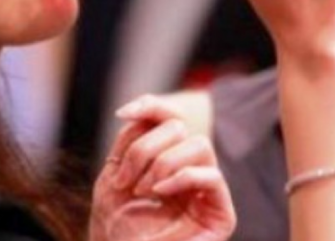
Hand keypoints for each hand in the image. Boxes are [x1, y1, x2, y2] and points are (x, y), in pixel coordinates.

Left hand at [89, 95, 234, 240]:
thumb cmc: (117, 231)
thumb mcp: (114, 180)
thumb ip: (129, 144)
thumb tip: (140, 112)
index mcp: (166, 160)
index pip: (170, 119)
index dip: (152, 106)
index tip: (123, 112)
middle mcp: (190, 171)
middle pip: (181, 129)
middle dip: (147, 149)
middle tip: (127, 180)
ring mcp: (207, 192)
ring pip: (199, 146)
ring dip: (163, 163)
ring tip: (145, 190)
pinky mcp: (221, 214)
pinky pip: (212, 176)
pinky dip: (184, 177)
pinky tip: (162, 192)